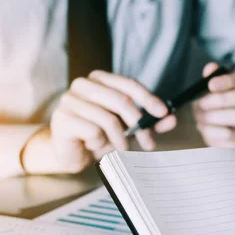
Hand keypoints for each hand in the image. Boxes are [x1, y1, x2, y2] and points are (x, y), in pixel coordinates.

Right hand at [23, 71, 176, 173]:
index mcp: (100, 79)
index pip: (129, 84)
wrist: (71, 154)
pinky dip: (100, 143)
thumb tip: (171, 118)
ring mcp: (70, 99)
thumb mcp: (129, 129)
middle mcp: (83, 84)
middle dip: (140, 124)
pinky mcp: (62, 118)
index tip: (163, 114)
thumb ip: (149, 122)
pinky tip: (93, 146)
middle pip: (121, 100)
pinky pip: (93, 131)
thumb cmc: (100, 136)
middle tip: (149, 143)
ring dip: (121, 139)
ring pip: (109, 118)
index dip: (149, 99)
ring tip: (121, 148)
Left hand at [192, 63, 234, 147]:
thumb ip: (211, 78)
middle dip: (222, 99)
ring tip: (199, 117)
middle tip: (202, 103)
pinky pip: (232, 134)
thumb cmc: (216, 106)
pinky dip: (213, 130)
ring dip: (215, 116)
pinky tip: (203, 127)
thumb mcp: (211, 91)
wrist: (220, 131)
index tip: (211, 85)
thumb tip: (211, 68)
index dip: (230, 80)